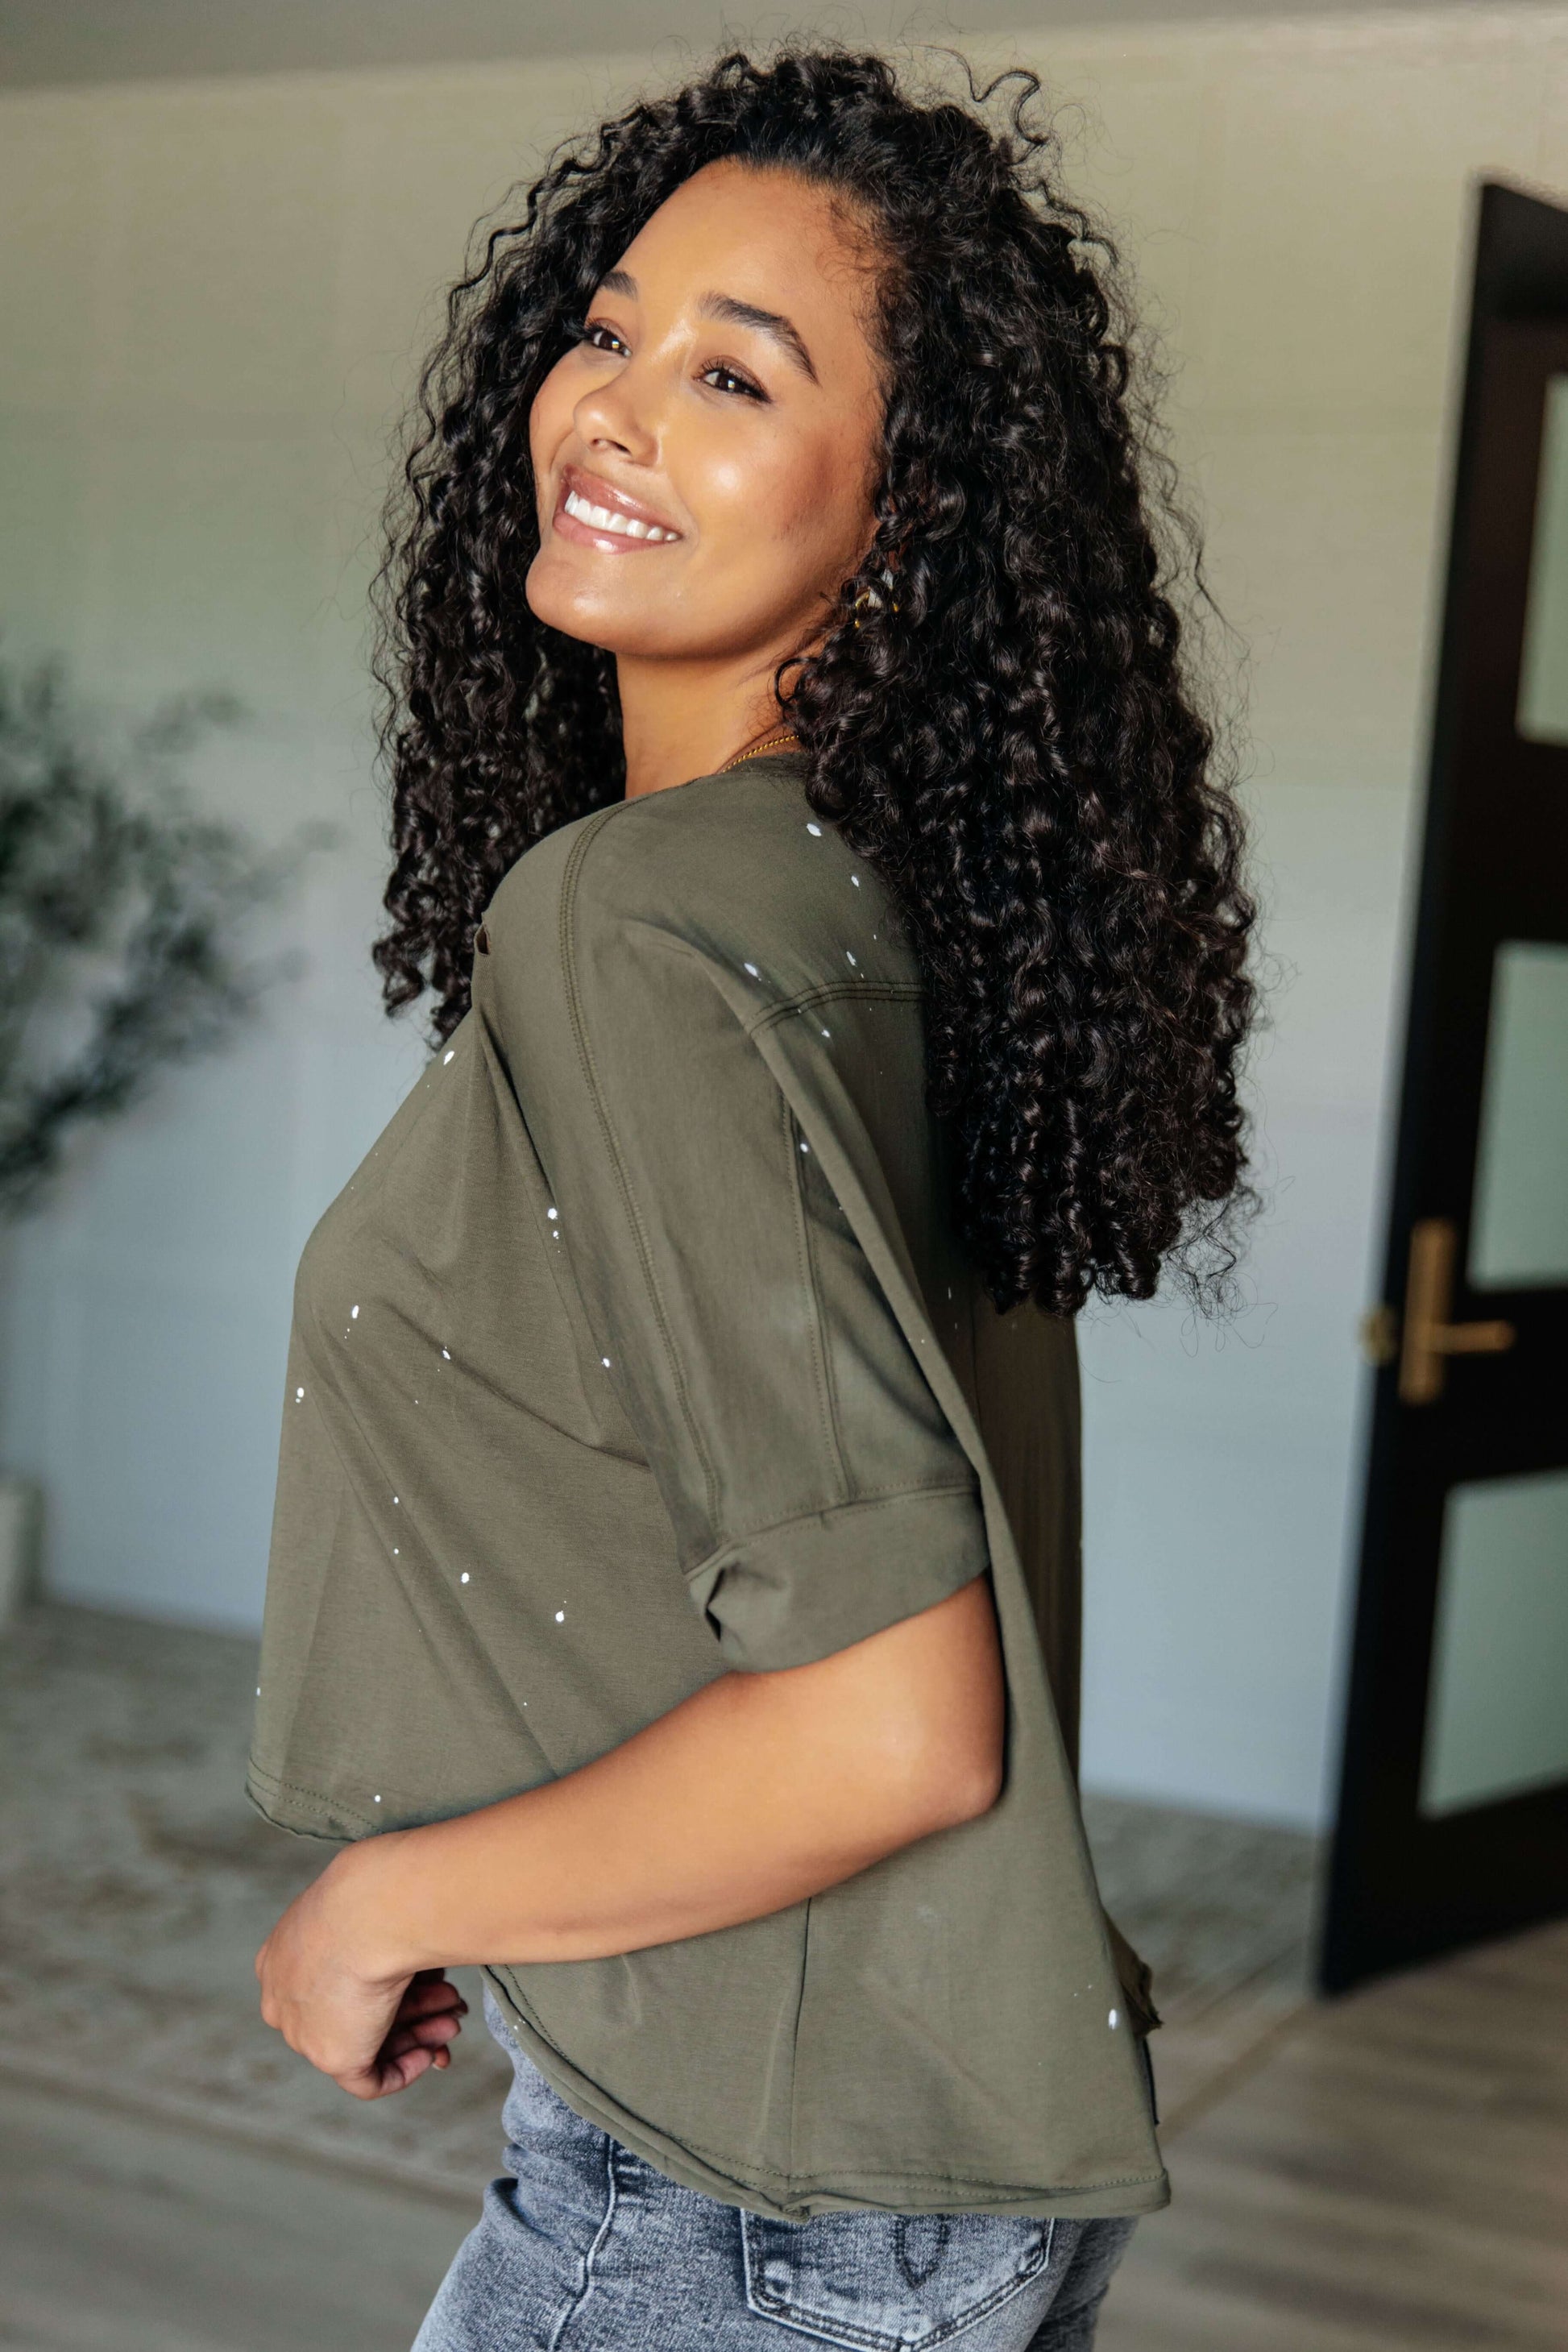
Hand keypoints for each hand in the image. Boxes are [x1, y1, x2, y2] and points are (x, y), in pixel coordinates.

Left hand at [255, 1846, 466, 2099]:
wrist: (369, 1910)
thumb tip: (415, 1955)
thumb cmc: (377, 1892)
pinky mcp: (331, 2056)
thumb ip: (383, 1935)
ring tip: (454, 2020)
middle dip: (411, 2008)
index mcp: (286, 1952)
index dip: (383, 1984)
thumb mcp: (372, 1908)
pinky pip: (368, 2079)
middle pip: (354, 2012)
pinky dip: (403, 2069)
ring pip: (368, 2039)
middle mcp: (287, 1993)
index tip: (427, 1979)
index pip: (335, 1981)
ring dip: (419, 2032)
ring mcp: (304, 2028)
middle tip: (452, 2001)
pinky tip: (430, 2052)